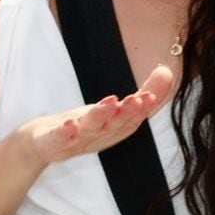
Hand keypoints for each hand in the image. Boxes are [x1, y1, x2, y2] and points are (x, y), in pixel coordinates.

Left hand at [18, 64, 174, 167]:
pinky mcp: (54, 141)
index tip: (152, 95)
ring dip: (100, 115)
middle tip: (137, 100)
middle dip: (127, 112)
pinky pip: (60, 137)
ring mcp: (76, 139)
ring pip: (90, 127)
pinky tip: (70, 124)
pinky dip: (66, 132)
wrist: (46, 143)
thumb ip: (143, 94)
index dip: (144, 108)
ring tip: (110, 102)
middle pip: (115, 124)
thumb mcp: (116, 110)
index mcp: (115, 128)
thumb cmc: (86, 126)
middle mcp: (99, 135)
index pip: (133, 118)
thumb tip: (167, 70)